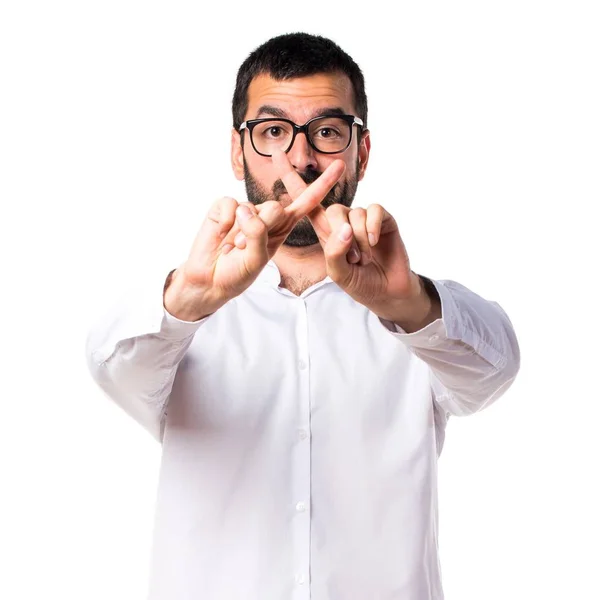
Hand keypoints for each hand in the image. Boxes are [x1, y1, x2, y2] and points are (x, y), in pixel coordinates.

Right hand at [171, 159, 345, 312]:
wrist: (209, 279)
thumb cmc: (237, 273)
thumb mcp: (256, 260)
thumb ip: (258, 234)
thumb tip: (245, 209)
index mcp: (283, 227)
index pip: (307, 202)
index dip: (323, 184)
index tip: (340, 165)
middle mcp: (266, 215)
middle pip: (275, 207)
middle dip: (263, 228)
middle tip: (247, 247)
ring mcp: (245, 210)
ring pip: (251, 206)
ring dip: (242, 231)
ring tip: (233, 247)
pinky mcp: (224, 208)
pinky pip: (228, 204)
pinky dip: (224, 222)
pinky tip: (220, 234)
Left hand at [267, 147, 423, 316]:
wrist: (386, 291)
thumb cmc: (358, 282)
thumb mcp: (337, 272)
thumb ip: (334, 253)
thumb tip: (345, 229)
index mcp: (325, 229)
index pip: (304, 198)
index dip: (291, 176)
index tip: (277, 153)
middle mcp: (343, 219)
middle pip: (333, 209)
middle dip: (342, 236)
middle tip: (352, 260)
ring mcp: (363, 217)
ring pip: (355, 213)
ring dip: (359, 240)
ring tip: (363, 258)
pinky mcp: (383, 219)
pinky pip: (374, 211)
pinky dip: (373, 227)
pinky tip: (374, 243)